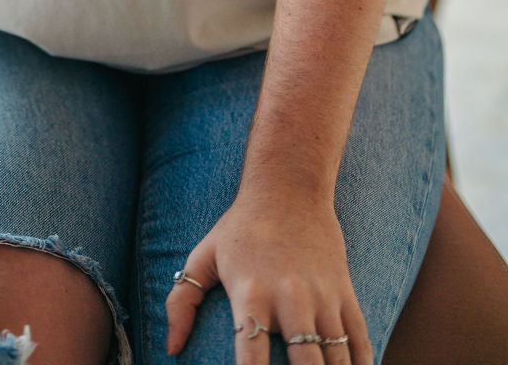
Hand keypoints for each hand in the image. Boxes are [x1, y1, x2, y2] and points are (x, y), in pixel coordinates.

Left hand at [165, 189, 371, 364]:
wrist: (288, 187)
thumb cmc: (241, 227)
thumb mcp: (204, 255)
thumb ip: (181, 301)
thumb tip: (171, 348)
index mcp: (251, 293)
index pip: (251, 354)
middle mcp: (289, 298)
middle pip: (306, 364)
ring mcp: (322, 296)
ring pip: (337, 358)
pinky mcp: (345, 292)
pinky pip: (359, 340)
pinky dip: (362, 364)